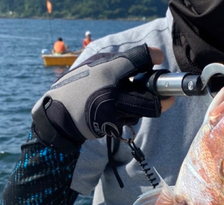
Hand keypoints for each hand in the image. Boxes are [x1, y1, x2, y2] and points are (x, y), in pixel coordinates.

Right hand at [32, 44, 173, 146]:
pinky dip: (126, 115)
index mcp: (106, 70)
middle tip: (164, 95)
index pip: (137, 59)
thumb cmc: (80, 85)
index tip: (158, 59)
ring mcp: (112, 114)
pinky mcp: (110, 127)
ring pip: (140, 112)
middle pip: (150, 102)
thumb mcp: (96, 65)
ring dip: (138, 106)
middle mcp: (111, 93)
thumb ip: (124, 61)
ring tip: (124, 99)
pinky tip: (112, 110)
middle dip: (159, 100)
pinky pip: (128, 121)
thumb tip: (155, 57)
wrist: (58, 113)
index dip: (151, 57)